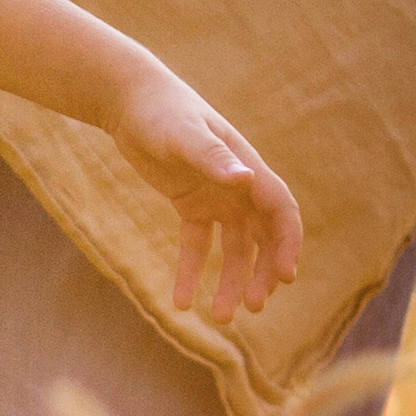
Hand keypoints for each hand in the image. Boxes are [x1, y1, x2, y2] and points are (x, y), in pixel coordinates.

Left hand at [108, 76, 304, 320]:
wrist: (128, 99)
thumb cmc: (160, 111)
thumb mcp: (183, 135)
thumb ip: (212, 158)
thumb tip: (245, 178)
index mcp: (248, 168)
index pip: (280, 212)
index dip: (286, 244)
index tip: (284, 276)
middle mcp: (239, 187)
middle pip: (263, 238)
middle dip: (262, 272)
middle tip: (252, 306)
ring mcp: (217, 197)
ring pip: (234, 249)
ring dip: (231, 281)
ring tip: (220, 316)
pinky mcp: (191, 205)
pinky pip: (197, 245)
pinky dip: (191, 272)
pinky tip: (180, 301)